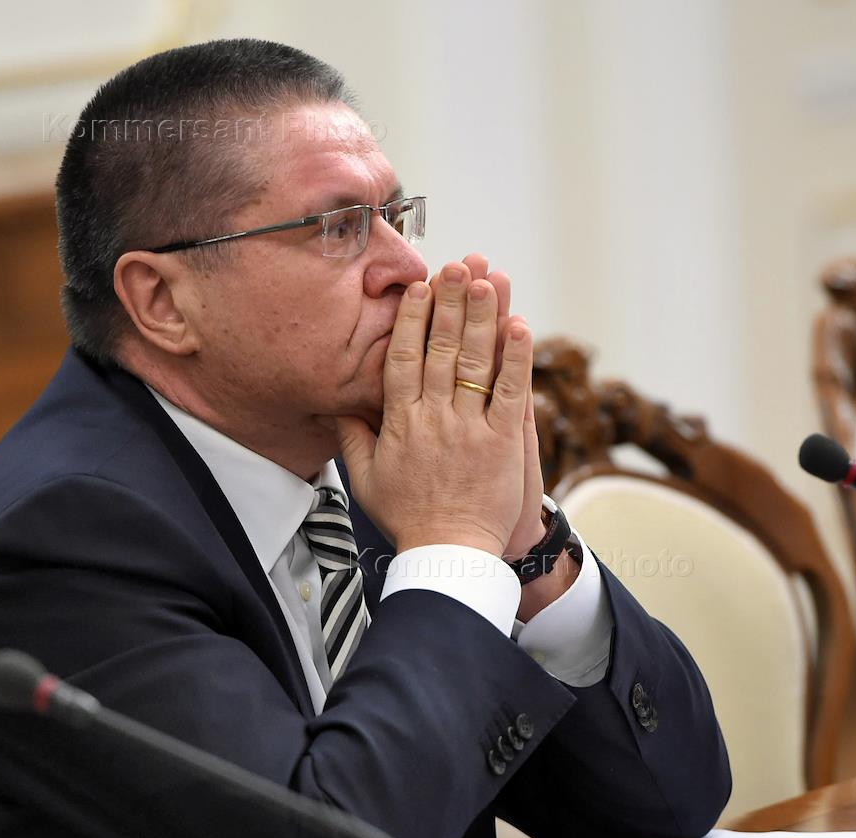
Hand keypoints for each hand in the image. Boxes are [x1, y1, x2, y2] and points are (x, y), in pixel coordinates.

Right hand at [335, 261, 532, 556]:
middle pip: (440, 349)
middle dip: (449, 303)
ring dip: (481, 318)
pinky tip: (520, 325)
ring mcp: (469, 429)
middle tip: (456, 265)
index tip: (419, 288)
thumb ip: (352, 438)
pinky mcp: (502, 443)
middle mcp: (433, 418)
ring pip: (474, 363)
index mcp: (400, 423)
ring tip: (486, 280)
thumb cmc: (408, 519)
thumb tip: (335, 406)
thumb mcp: (366, 480)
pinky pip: (510, 393)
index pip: (404, 358)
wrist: (447, 553)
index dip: (413, 319)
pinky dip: (516, 359)